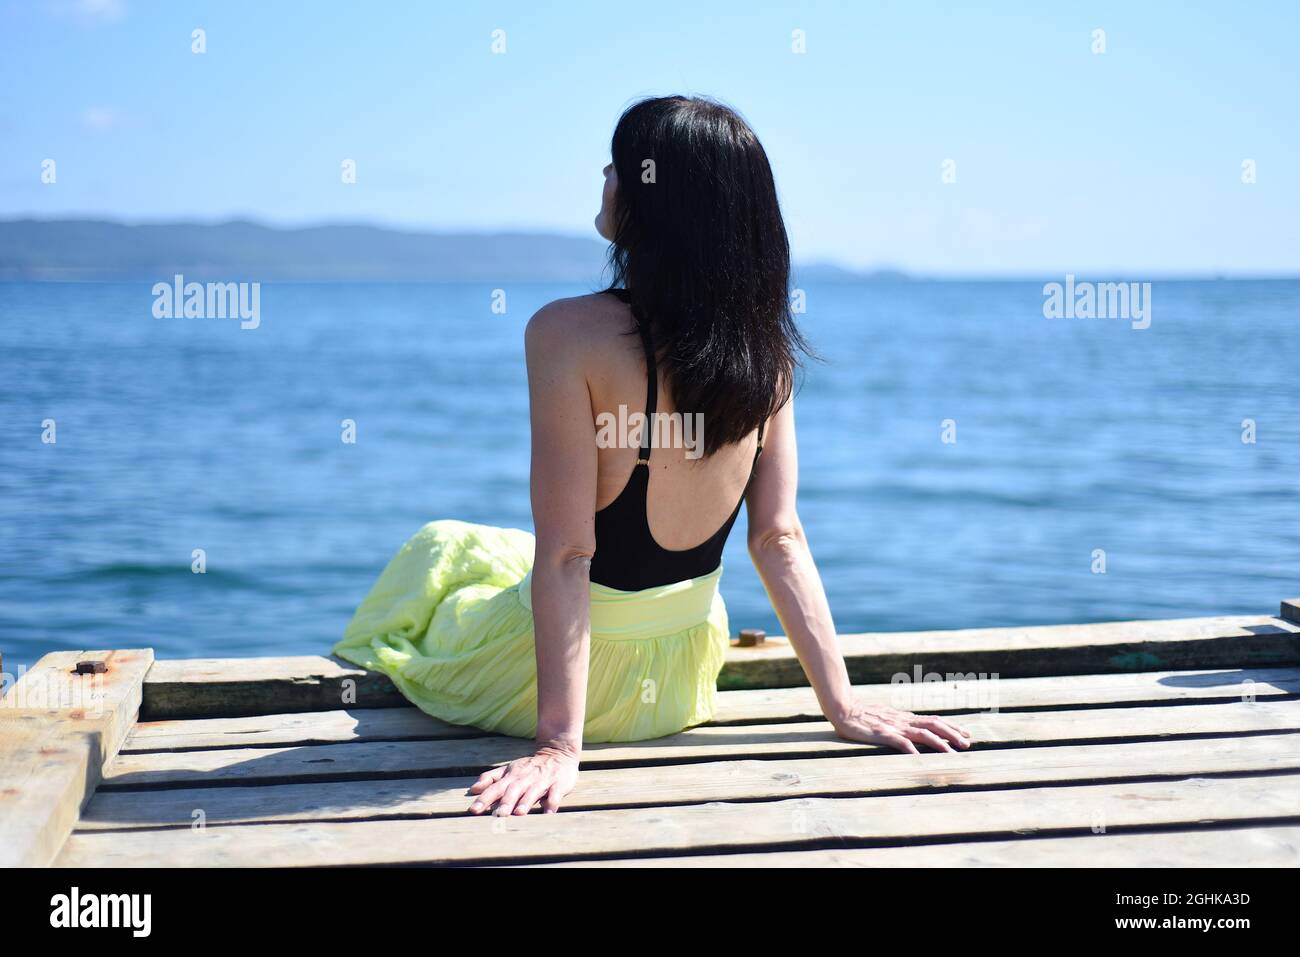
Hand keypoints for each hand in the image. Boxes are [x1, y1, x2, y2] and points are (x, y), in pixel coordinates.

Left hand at [468, 745, 579, 815]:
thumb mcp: (509, 769)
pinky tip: (549, 811)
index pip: (495, 788)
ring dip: (526, 802)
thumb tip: (473, 789)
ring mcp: (543, 780)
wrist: (558, 752)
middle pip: (514, 790)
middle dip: (506, 801)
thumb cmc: (529, 767)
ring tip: (519, 813)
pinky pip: (556, 793)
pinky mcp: (558, 784)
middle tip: (498, 814)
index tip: (474, 810)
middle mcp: (526, 778)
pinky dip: (553, 802)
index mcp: (512, 776)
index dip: (485, 798)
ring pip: (533, 792)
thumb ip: (491, 778)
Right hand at [832, 704, 971, 753]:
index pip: (933, 721)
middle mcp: (903, 721)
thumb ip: (899, 722)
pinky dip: (910, 749)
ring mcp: (893, 727)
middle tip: (968, 743)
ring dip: (940, 743)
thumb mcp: (885, 717)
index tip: (966, 734)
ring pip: (922, 734)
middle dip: (952, 734)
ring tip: (953, 753)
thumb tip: (914, 725)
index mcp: (905, 718)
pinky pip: (899, 742)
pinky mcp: (881, 734)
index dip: (951, 727)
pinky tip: (919, 758)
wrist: (842, 709)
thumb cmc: (862, 715)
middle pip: (933, 725)